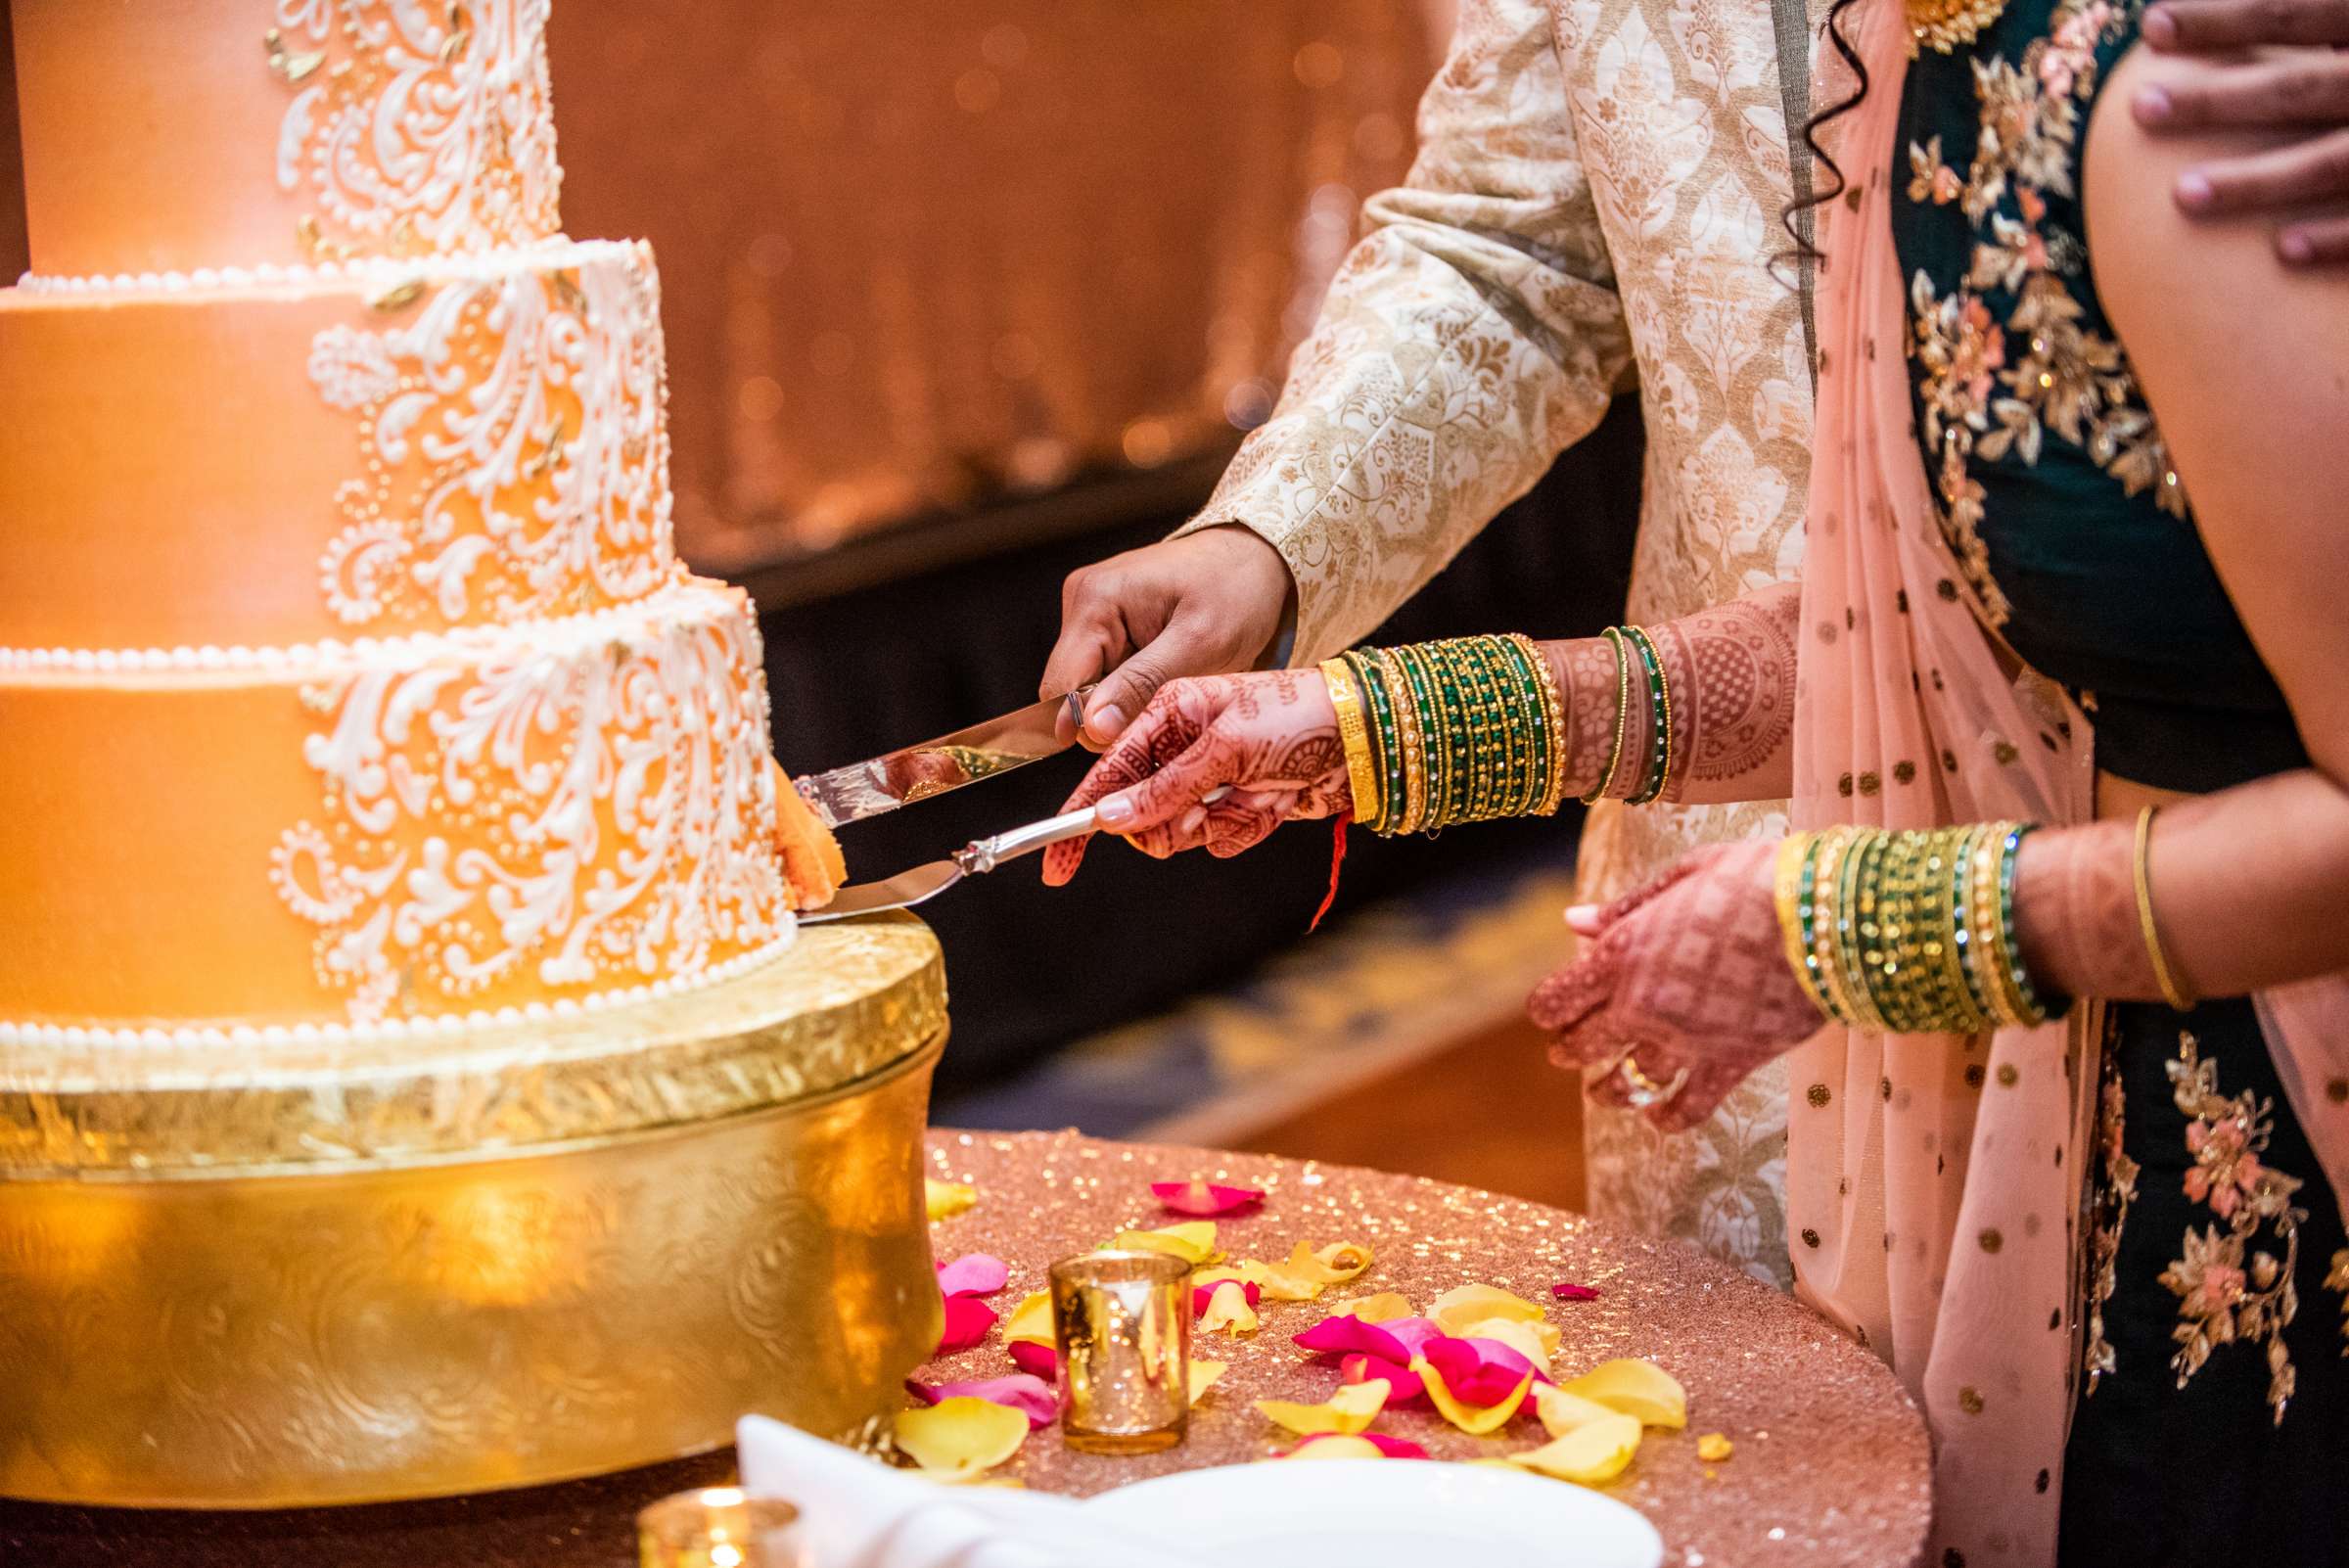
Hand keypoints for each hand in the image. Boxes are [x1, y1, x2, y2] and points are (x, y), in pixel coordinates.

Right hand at [1038, 670, 1350, 884]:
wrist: (1367, 736)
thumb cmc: (1298, 717)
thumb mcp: (1223, 748)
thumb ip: (1163, 787)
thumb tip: (1108, 818)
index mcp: (1167, 713)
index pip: (1106, 771)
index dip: (1079, 817)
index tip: (1057, 865)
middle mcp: (1183, 746)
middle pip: (1139, 812)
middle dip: (1168, 823)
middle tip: (1204, 812)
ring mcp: (1212, 779)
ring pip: (1179, 832)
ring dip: (1214, 825)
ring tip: (1252, 798)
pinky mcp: (1240, 804)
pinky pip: (1220, 839)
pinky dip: (1246, 829)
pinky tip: (1275, 802)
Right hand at [1040, 527, 1295, 749]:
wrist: (1256, 558)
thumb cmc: (1237, 592)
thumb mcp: (1199, 644)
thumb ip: (1140, 686)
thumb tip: (1089, 730)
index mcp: (1094, 600)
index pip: (1059, 689)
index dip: (1088, 727)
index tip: (1136, 738)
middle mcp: (1081, 603)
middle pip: (1071, 692)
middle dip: (1114, 716)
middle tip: (1167, 712)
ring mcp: (1092, 613)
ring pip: (1090, 690)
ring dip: (1128, 704)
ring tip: (1173, 688)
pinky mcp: (1107, 626)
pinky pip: (1107, 677)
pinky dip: (1135, 691)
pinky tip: (1167, 678)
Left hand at [1528, 843, 1825, 1131]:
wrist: (1825, 915)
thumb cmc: (1754, 878)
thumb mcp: (1682, 877)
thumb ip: (1623, 908)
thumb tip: (1572, 921)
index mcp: (1621, 953)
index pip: (1556, 999)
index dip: (1548, 1009)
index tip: (1550, 1012)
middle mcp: (1642, 1004)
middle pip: (1584, 1046)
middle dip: (1568, 1051)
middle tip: (1565, 1053)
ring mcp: (1685, 1040)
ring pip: (1627, 1085)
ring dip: (1607, 1091)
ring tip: (1600, 1092)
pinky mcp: (1730, 1063)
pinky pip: (1688, 1108)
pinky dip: (1667, 1119)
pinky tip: (1657, 1120)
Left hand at [2138, 2, 2348, 261]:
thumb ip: (2311, 12)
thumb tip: (2209, 2)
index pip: (2295, 10)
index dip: (2224, 17)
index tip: (2150, 25)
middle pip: (2302, 85)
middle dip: (2219, 99)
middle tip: (2139, 108)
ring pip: (2335, 161)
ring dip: (2259, 181)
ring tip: (2181, 196)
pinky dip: (2338, 237)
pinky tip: (2280, 252)